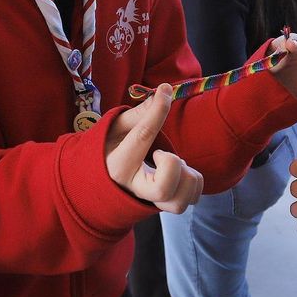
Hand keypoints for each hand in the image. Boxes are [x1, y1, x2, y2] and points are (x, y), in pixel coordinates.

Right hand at [104, 85, 203, 212]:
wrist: (103, 178)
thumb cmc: (109, 149)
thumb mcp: (115, 128)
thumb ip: (139, 114)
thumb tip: (164, 92)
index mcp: (117, 165)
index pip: (142, 136)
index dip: (157, 111)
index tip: (165, 91)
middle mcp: (134, 189)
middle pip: (163, 189)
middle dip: (173, 165)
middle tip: (163, 153)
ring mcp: (151, 201)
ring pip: (179, 202)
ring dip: (186, 177)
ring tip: (174, 164)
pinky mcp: (166, 204)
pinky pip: (190, 200)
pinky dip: (193, 183)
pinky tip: (180, 172)